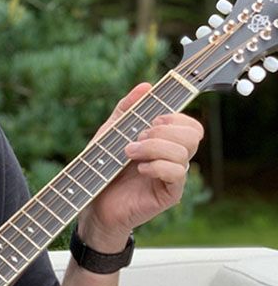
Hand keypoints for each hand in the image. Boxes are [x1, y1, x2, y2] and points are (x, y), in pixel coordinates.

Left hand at [79, 83, 204, 251]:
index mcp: (164, 141)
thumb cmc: (102, 167)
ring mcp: (174, 176)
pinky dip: (157, 166)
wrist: (92, 200)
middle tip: (138, 138)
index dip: (176, 116)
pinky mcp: (170, 193)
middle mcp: (173, 157)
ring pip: (184, 152)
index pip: (190, 124)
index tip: (153, 118)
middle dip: (164, 130)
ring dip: (154, 147)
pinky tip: (139, 169)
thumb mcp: (111, 131)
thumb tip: (146, 85)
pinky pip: (177, 173)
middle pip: (194, 134)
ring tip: (129, 153)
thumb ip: (127, 108)